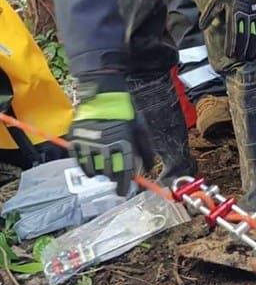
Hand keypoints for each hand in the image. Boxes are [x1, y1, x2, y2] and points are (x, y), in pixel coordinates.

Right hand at [70, 74, 154, 195]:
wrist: (102, 92)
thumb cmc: (125, 110)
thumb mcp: (141, 128)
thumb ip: (146, 150)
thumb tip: (150, 168)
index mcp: (124, 143)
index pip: (124, 171)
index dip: (123, 185)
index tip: (122, 192)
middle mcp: (106, 145)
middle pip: (108, 173)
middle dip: (112, 179)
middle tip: (114, 179)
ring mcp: (89, 142)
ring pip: (92, 169)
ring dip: (98, 175)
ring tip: (102, 173)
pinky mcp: (76, 138)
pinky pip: (78, 160)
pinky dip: (84, 167)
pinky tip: (90, 169)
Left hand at [201, 0, 255, 61]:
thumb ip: (209, 14)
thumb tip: (202, 27)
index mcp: (235, 13)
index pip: (233, 35)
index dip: (231, 46)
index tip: (230, 55)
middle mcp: (248, 15)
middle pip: (246, 38)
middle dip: (244, 50)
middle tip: (242, 58)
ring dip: (255, 47)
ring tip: (252, 55)